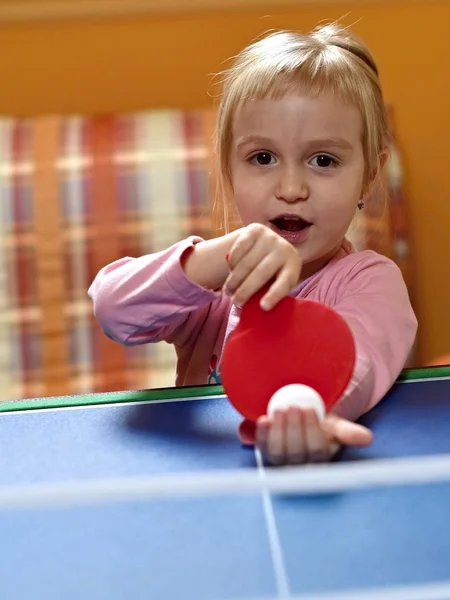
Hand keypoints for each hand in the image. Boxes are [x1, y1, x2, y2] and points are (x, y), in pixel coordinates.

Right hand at [225, 223, 301, 310]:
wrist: (263, 244)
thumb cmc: (269, 272)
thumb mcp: (274, 282)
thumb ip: (268, 293)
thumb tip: (257, 311)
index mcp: (293, 265)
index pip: (285, 282)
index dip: (275, 295)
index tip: (263, 307)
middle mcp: (284, 248)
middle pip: (262, 273)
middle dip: (246, 290)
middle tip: (235, 302)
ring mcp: (270, 236)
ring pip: (247, 263)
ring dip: (235, 279)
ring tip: (229, 291)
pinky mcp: (255, 229)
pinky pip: (238, 250)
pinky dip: (232, 263)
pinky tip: (230, 271)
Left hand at [238, 407, 372, 464]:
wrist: (301, 421)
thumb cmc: (322, 425)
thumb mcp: (337, 427)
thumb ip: (349, 432)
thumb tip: (368, 438)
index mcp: (321, 460)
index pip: (317, 450)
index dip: (312, 430)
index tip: (308, 408)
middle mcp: (300, 467)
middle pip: (296, 453)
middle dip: (294, 429)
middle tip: (293, 406)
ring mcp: (281, 463)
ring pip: (278, 452)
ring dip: (278, 431)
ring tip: (281, 409)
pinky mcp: (265, 455)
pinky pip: (262, 447)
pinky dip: (262, 434)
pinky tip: (264, 419)